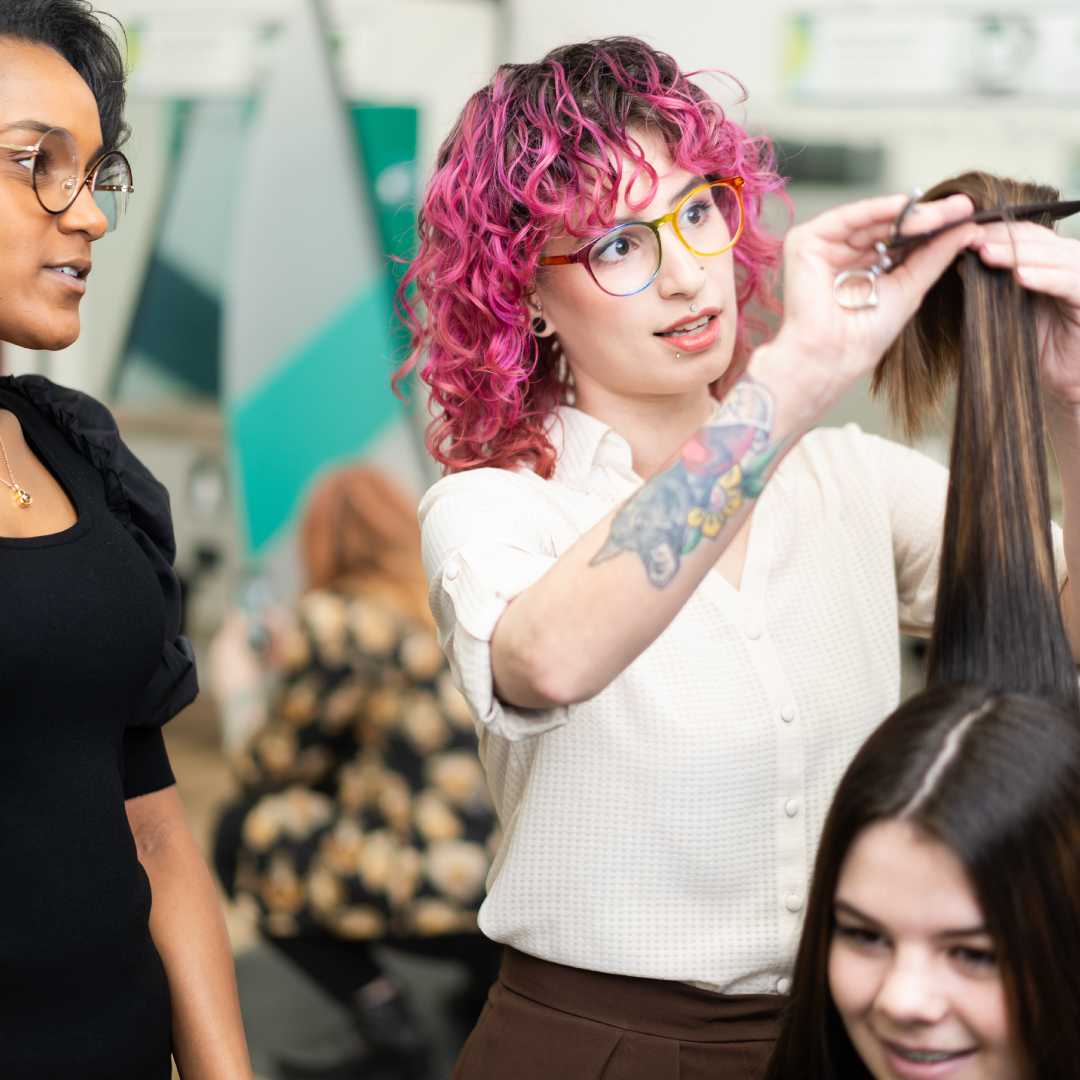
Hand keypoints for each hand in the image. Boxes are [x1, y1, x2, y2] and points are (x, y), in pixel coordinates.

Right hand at [766, 192, 982, 414]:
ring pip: (869, 219)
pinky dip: (873, 209)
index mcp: (864, 268)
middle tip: (960, 208)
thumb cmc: (863, 336)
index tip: (967, 215)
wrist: (833, 354)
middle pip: (887, 225)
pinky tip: (902, 206)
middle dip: (925, 217)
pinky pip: (844, 218)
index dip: (931, 226)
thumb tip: (968, 229)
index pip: (899, 238)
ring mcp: (824, 247)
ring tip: (939, 213)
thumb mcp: (910, 287)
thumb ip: (935, 255)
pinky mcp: (805, 242)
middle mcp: (843, 255)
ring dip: (906, 214)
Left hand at [975, 222, 1079, 404]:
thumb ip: (991, 285)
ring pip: (1049, 255)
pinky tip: (1021, 277)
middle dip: (998, 238)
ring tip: (985, 254)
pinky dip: (1044, 278)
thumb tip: (961, 262)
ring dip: (1015, 254)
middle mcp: (1069, 260)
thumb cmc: (1038, 342)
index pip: (1019, 234)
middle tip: (966, 238)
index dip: (990, 232)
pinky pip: (1067, 283)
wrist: (1069, 375)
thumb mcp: (1008, 309)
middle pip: (1033, 238)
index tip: (957, 234)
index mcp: (1049, 258)